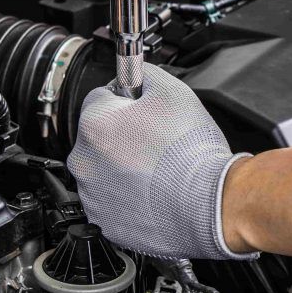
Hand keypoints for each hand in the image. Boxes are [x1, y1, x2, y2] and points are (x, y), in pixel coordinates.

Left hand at [67, 64, 255, 260]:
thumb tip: (135, 71)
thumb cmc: (191, 153)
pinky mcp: (104, 221)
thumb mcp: (172, 91)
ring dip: (122, 169)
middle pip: (99, 137)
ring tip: (157, 170)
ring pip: (103, 171)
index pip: (101, 98)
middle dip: (122, 136)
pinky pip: (110, 202)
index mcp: (95, 123)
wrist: (207, 204)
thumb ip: (144, 72)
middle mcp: (84, 160)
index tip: (144, 112)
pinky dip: (126, 198)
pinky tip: (151, 192)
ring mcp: (92, 194)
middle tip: (156, 144)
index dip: (127, 102)